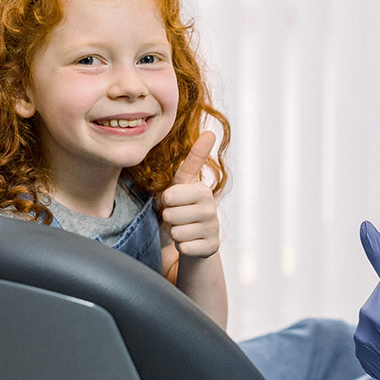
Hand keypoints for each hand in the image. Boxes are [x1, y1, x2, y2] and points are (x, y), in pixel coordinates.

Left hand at [161, 130, 219, 263]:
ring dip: (175, 232)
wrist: (199, 235)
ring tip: (184, 227)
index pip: (170, 196)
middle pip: (170, 215)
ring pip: (176, 233)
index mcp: (202, 190)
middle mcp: (211, 208)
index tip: (176, 199)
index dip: (167, 200)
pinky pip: (184, 248)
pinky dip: (182, 246)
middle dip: (169, 218)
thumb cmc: (186, 204)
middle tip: (178, 216)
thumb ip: (195, 157)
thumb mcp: (185, 181)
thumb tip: (210, 132)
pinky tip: (191, 241)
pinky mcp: (211, 247)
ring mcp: (213, 228)